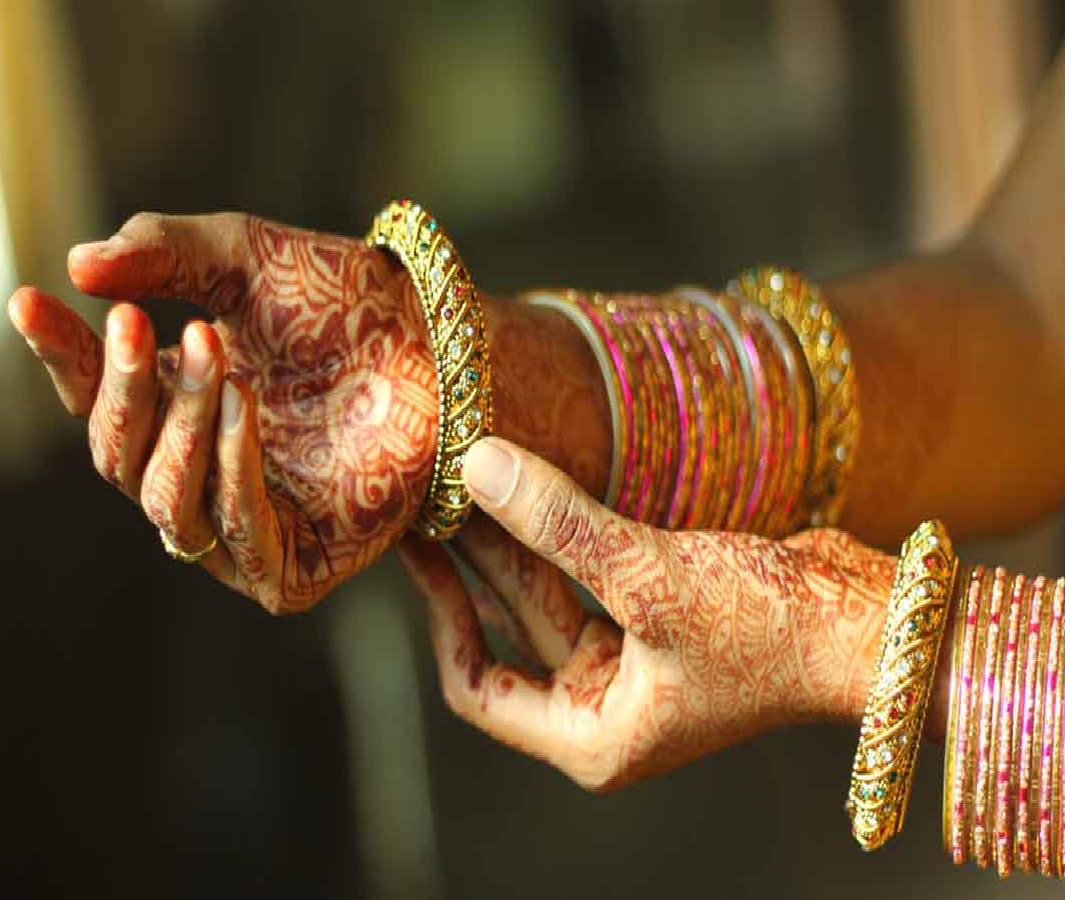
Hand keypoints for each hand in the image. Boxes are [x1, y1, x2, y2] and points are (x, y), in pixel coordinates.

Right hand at [9, 212, 437, 612]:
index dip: (60, 356)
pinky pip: (237, 535)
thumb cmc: (345, 302)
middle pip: (117, 456)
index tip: (29, 302)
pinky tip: (245, 410)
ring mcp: (243, 524)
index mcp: (177, 409)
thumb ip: (163, 251)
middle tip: (142, 322)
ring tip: (216, 356)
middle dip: (124, 390)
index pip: (94, 398)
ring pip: (163, 502)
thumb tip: (77, 262)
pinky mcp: (293, 566)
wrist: (439, 344)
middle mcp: (200, 473)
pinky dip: (232, 473)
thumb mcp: (244, 257)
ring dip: (180, 427)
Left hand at [399, 437, 895, 790]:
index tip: (419, 552)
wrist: (870, 618)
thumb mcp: (649, 579)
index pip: (480, 687)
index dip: (441, 618)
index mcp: (593, 736)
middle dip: (476, 564)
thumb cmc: (770, 630)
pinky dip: (562, 535)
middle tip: (431, 498)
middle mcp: (606, 706)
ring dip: (515, 540)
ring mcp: (633, 661)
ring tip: (468, 476)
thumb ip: (558, 524)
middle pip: (512, 630)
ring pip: (550, 594)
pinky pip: (589, 573)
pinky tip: (530, 483)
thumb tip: (476, 466)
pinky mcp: (658, 617)